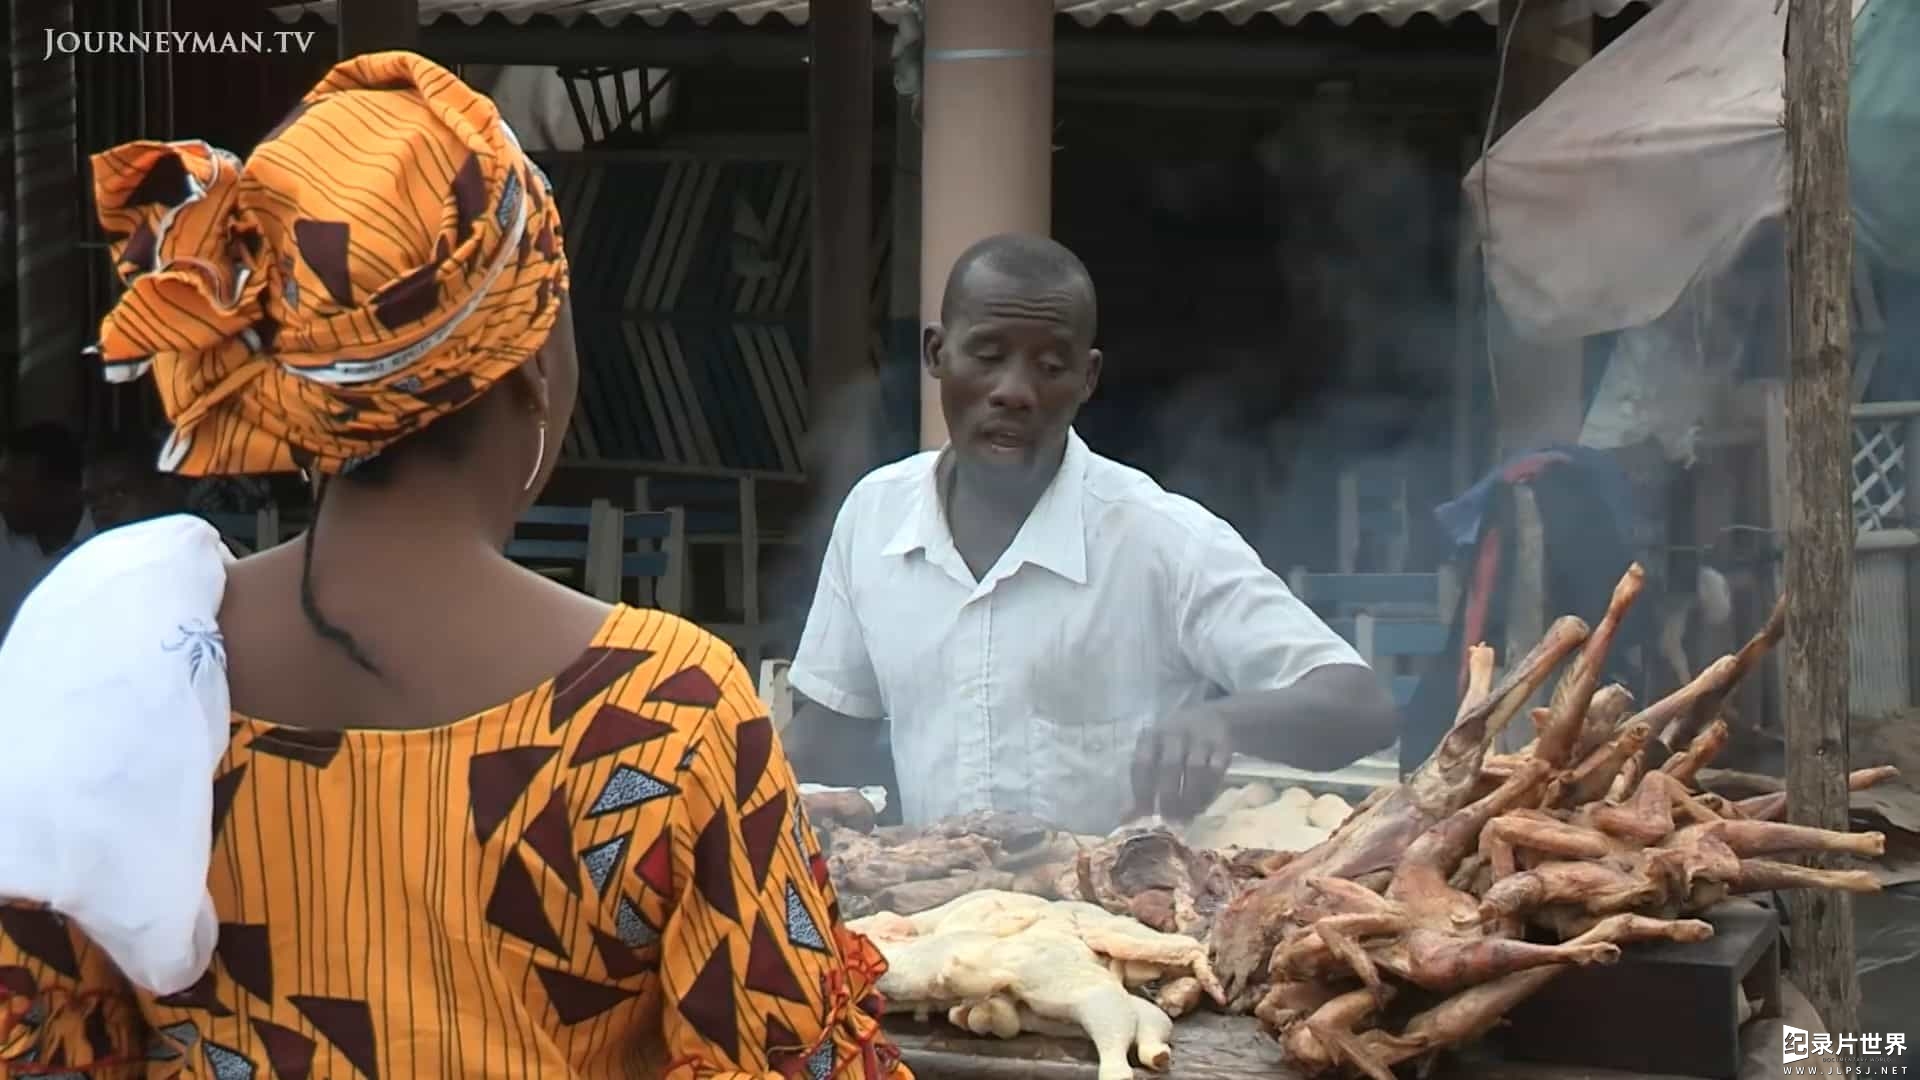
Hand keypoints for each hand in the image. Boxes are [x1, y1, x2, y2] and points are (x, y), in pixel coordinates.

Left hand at [1130, 705, 1234, 821]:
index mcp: (1152, 736)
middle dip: (1168, 796)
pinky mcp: (1223, 745)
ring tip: (1185, 818)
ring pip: (1195, 768)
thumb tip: (1125, 819)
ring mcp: (1200, 737)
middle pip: (1169, 765)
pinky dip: (1208, 792)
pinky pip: (1216, 771)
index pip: (1142, 762)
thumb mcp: (1156, 754)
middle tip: (1168, 819)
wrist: (1213, 718)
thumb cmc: (1174, 744)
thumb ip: (1142, 785)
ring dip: (1190, 796)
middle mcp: (1174, 733)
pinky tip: (1201, 807)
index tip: (1144, 813)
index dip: (1142, 789)